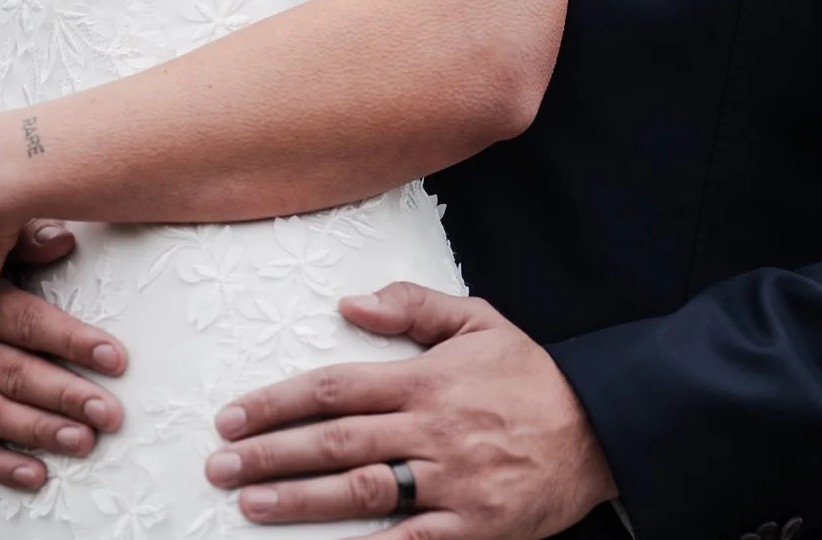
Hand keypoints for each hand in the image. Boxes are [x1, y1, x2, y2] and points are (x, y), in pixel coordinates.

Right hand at [0, 262, 130, 492]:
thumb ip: (26, 244)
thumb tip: (63, 236)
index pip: (30, 323)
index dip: (73, 340)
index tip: (115, 357)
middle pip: (17, 374)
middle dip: (66, 395)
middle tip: (108, 413)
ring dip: (40, 430)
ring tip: (82, 441)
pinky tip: (34, 474)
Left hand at [206, 283, 616, 538]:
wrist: (602, 429)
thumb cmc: (533, 376)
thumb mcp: (479, 321)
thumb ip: (413, 308)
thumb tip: (349, 303)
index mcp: (427, 380)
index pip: (335, 389)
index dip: (278, 402)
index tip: (233, 416)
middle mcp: (432, 430)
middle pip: (335, 442)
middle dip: (269, 454)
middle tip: (219, 466)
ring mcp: (451, 482)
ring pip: (360, 491)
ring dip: (299, 500)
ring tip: (250, 504)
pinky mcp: (472, 526)